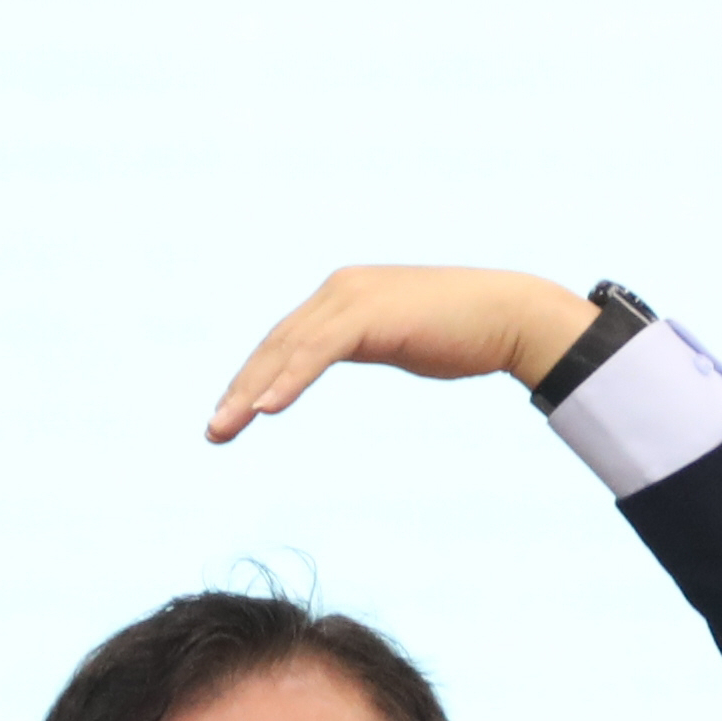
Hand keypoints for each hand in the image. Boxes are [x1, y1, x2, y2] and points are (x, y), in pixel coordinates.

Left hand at [203, 266, 600, 443]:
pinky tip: (266, 409)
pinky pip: (315, 352)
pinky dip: (288, 381)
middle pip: (275, 345)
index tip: (230, 416)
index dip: (253, 379)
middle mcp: (339, 290)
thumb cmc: (462, 333)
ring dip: (251, 392)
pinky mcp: (368, 314)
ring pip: (286, 350)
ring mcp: (352, 297)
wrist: (509, 317)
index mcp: (343, 295)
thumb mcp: (397, 337)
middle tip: (212, 431)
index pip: (285, 342)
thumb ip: (364, 340)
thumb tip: (347, 352)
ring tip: (226, 427)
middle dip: (240, 389)